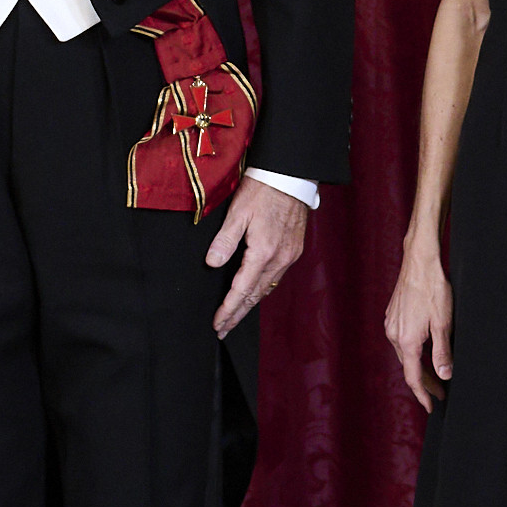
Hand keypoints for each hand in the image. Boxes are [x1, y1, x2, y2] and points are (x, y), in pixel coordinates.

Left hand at [204, 177, 309, 337]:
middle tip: (223, 329)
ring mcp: (289, 255)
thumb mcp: (237, 213)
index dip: (228, 310)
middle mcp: (279, 258)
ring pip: (267, 288)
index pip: (241, 290)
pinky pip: (276, 277)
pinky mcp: (294, 249)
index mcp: (263, 252)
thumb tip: (212, 264)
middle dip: (238, 314)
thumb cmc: (263, 190)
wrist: (291, 176)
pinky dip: (262, 289)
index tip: (218, 324)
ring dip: (250, 304)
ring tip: (235, 316)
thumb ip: (224, 241)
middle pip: (255, 295)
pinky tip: (254, 292)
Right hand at [384, 235, 452, 410]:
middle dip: (425, 382)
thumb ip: (443, 352)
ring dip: (419, 367)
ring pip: (405, 354)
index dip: (423, 394)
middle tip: (441, 393)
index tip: (432, 406)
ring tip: (436, 375)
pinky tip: (424, 351)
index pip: (414, 377)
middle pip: (409, 368)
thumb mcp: (443, 324)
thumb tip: (444, 376)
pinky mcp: (393, 316)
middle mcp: (394, 335)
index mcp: (407, 341)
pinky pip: (402, 341)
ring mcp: (391, 325)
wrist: (419, 263)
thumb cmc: (433, 290)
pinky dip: (414, 352)